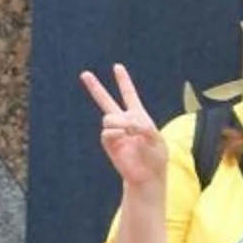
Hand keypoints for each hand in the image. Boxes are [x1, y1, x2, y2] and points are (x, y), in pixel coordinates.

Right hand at [82, 65, 167, 188]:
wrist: (147, 176)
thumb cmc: (156, 157)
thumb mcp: (157, 138)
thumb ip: (143, 126)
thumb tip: (126, 124)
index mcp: (139, 116)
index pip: (129, 95)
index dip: (123, 81)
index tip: (117, 66)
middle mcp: (124, 121)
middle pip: (107, 101)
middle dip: (95, 88)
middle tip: (85, 74)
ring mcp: (114, 132)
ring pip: (109, 117)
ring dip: (121, 122)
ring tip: (129, 132)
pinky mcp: (109, 143)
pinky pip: (107, 131)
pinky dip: (117, 132)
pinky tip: (124, 137)